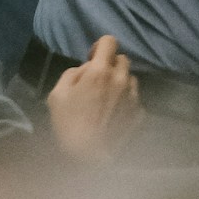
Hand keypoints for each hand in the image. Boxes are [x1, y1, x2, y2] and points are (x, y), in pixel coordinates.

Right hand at [45, 36, 137, 160]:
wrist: (89, 157)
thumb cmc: (68, 124)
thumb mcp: (57, 94)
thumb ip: (72, 74)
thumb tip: (85, 69)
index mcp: (100, 71)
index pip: (109, 41)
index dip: (100, 47)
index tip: (92, 59)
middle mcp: (121, 79)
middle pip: (122, 59)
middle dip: (110, 65)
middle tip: (98, 81)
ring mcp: (134, 96)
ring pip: (131, 79)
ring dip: (120, 83)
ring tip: (107, 99)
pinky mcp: (140, 113)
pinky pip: (134, 99)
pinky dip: (126, 102)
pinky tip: (114, 115)